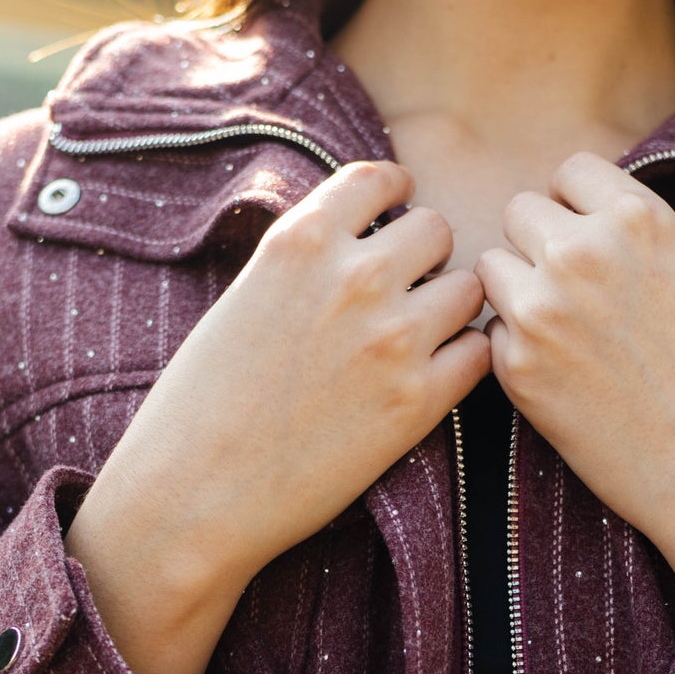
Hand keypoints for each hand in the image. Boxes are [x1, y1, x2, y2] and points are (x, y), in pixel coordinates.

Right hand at [66, 159, 489, 673]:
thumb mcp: (242, 299)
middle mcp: (354, 277)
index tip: (398, 216)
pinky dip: (464, 361)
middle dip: (427, 259)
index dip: (397, 196)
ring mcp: (393, 338)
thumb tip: (353, 243)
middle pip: (438, 230)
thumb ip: (302, 263)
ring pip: (468, 289)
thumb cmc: (202, 404)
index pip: (379, 181)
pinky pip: (479, 352)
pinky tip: (432, 379)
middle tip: (408, 294)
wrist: (195, 492)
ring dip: (451, 309)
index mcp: (301, 241)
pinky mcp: (419, 402)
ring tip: (422, 340)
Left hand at [476, 153, 674, 673]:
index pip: (570, 172)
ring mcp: (541, 310)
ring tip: (565, 335)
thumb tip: (602, 230)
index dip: (579, 208)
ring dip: (517, 293)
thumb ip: (647, 246)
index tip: (593, 242)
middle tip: (575, 295)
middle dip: (541, 247)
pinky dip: (515, 351)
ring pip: (491, 269)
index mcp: (639, 219)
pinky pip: (492, 335)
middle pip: (519, 212)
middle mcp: (582, 252)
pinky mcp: (515, 370)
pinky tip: (563, 381)